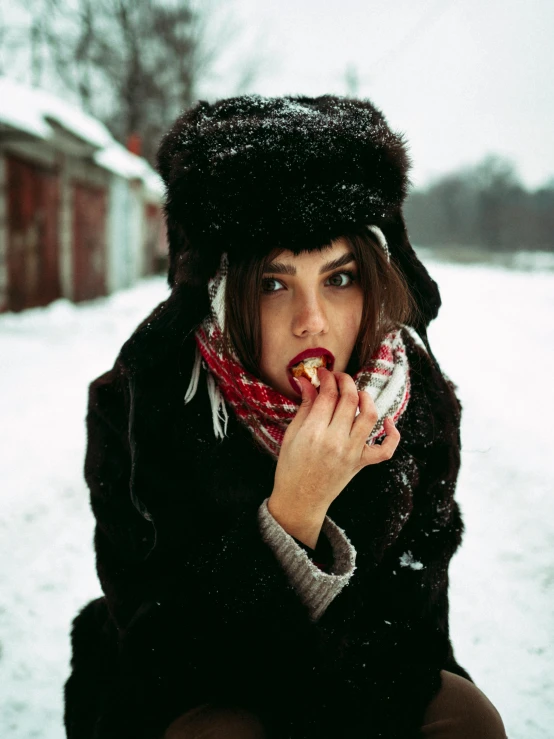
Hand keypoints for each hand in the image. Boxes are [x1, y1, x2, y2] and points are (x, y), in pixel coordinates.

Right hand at [270, 367, 400, 519]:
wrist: (300, 500)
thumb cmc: (291, 467)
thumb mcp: (292, 434)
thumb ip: (305, 406)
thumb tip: (308, 381)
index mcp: (314, 433)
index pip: (328, 394)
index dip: (327, 378)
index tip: (324, 373)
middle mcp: (336, 441)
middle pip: (350, 400)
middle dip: (345, 381)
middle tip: (338, 378)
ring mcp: (352, 453)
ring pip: (370, 416)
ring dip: (366, 398)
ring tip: (357, 394)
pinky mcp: (362, 464)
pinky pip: (385, 449)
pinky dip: (392, 433)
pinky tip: (387, 421)